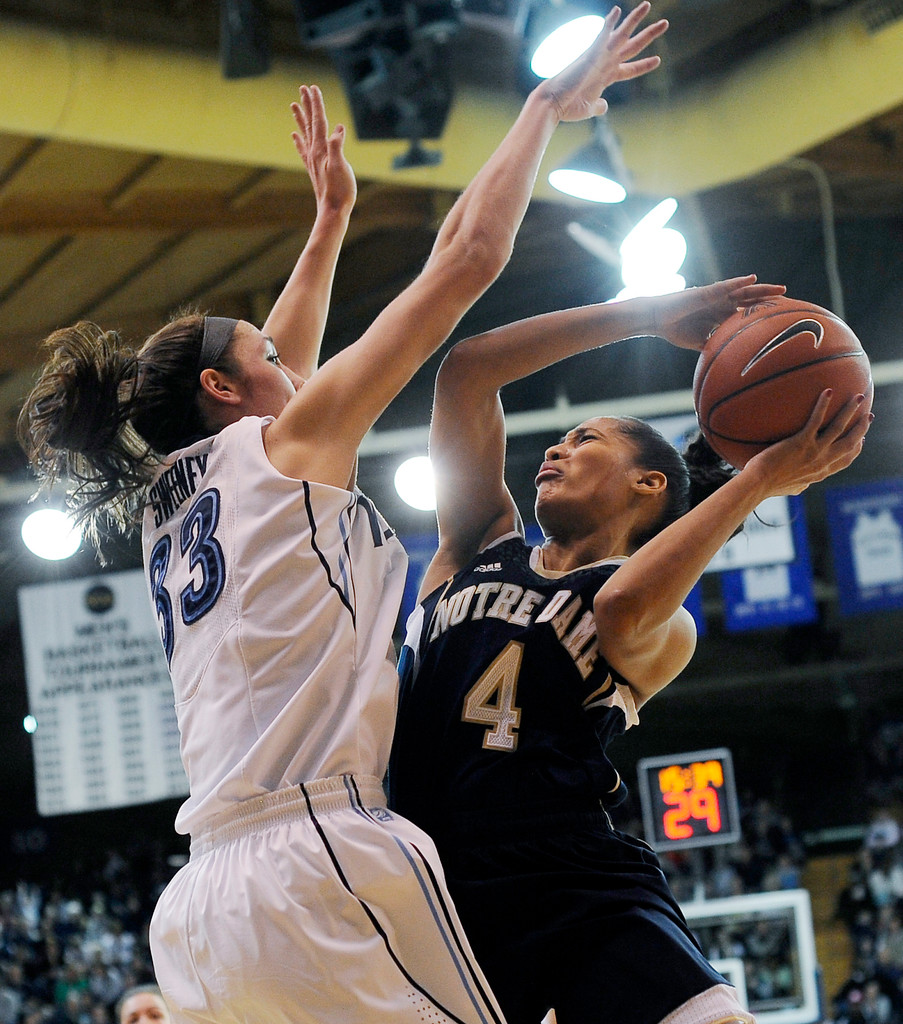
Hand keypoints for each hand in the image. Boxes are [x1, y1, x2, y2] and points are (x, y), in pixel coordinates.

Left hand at [291, 85, 356, 214]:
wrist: (332, 212)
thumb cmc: (340, 191)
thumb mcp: (341, 167)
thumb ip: (337, 146)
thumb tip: (338, 128)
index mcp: (321, 149)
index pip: (319, 120)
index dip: (317, 103)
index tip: (313, 87)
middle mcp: (314, 152)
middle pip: (310, 123)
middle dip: (308, 105)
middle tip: (303, 88)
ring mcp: (313, 160)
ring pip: (305, 133)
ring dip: (301, 118)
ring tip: (294, 105)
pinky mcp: (314, 169)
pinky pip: (303, 149)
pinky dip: (299, 140)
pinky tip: (294, 135)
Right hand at [538, 3, 668, 122]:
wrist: (553, 104)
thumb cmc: (568, 108)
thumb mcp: (589, 108)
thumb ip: (599, 106)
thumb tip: (604, 106)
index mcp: (606, 76)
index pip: (630, 69)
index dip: (644, 65)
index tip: (657, 60)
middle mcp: (605, 63)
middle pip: (633, 46)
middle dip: (649, 35)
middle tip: (665, 23)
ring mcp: (599, 57)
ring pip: (622, 35)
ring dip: (635, 20)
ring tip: (648, 5)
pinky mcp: (590, 55)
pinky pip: (602, 35)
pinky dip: (609, 23)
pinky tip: (617, 11)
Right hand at [648, 275, 786, 350]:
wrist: (658, 321)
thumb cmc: (675, 330)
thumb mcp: (699, 343)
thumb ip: (713, 347)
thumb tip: (724, 362)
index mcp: (721, 315)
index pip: (746, 313)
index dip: (762, 313)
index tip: (781, 317)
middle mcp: (721, 303)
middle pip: (750, 299)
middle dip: (769, 298)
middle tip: (788, 298)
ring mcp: (716, 296)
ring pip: (744, 291)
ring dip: (762, 288)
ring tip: (781, 288)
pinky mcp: (706, 292)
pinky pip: (726, 285)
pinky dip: (739, 282)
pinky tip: (752, 279)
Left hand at [743, 390, 871, 495]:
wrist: (758, 483)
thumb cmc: (769, 486)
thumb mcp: (792, 488)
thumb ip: (801, 484)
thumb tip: (802, 485)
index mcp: (820, 473)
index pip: (845, 460)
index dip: (855, 449)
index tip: (861, 439)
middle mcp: (822, 462)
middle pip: (850, 443)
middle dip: (862, 428)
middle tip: (868, 415)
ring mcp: (814, 451)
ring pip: (839, 428)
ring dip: (851, 410)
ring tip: (859, 396)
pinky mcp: (801, 442)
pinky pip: (816, 420)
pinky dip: (823, 405)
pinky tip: (828, 391)